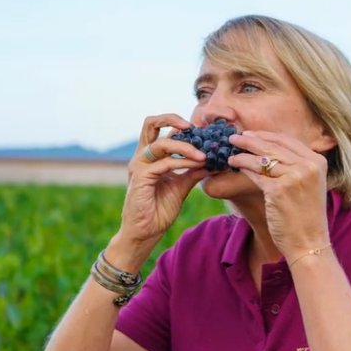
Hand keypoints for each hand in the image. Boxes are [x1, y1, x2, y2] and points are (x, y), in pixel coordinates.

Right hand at [114, 113, 208, 253]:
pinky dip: (183, 162)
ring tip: (204, 155)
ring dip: (186, 147)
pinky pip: (164, 163)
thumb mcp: (181, 186)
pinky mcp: (140, 177)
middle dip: (172, 118)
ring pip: (162, 143)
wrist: (146, 232)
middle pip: (151, 123)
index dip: (179, 124)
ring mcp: (139, 165)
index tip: (202, 131)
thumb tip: (211, 160)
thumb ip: (192, 171)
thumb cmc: (159, 210)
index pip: (161, 129)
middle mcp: (142, 156)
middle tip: (194, 126)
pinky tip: (197, 165)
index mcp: (149, 156)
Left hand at [228, 130, 330, 259]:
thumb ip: (296, 165)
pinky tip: (235, 166)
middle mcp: (308, 166)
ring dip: (243, 154)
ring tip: (230, 154)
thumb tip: (269, 149)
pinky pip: (256, 174)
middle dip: (251, 140)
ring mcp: (294, 177)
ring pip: (262, 159)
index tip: (251, 134)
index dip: (266, 135)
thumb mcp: (309, 184)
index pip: (287, 139)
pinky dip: (243, 168)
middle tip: (234, 138)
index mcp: (318, 161)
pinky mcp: (279, 190)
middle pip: (273, 146)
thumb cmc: (305, 215)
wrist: (308, 242)